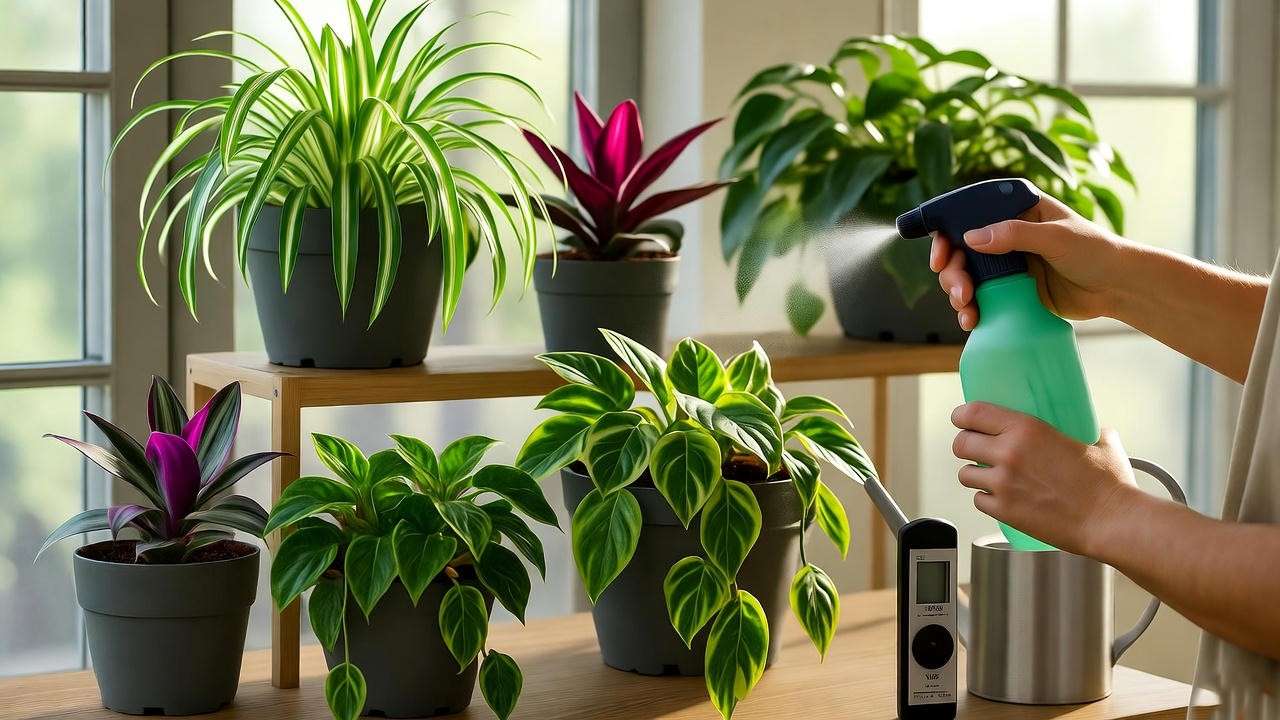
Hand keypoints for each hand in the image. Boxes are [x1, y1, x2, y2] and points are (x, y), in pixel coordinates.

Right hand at [928, 194, 1125, 330]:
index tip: (941, 257)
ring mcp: (1007, 264)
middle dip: (953, 273)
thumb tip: (970, 237)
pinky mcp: (1010, 290)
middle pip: (960, 251)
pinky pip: (980, 298)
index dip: (947, 233)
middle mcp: (1006, 235)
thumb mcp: (1056, 238)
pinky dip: (971, 309)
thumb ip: (1014, 235)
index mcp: (1015, 211)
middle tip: (961, 292)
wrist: (1117, 288)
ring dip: (958, 293)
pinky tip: (971, 320)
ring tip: (966, 310)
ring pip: (966, 276)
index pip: (969, 215)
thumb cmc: (1095, 251)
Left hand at [950, 402, 1137, 556]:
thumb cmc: (1108, 483)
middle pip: (961, 443)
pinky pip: (978, 500)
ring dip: (975, 473)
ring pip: (965, 474)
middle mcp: (1008, 453)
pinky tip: (1002, 497)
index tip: (962, 419)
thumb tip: (1082, 425)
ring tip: (991, 476)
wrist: (1111, 521)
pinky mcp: (1004, 510)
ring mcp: (1003, 484)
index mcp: (1026, 428)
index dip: (962, 416)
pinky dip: (986, 498)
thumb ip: (1080, 428)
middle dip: (966, 445)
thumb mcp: (1096, 440)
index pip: (972, 413)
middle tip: (976, 449)